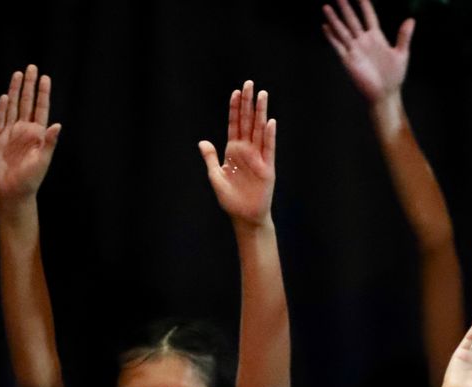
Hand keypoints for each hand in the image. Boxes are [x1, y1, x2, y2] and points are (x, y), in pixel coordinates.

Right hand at [0, 66, 62, 204]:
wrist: (12, 192)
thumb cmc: (30, 179)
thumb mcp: (42, 161)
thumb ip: (49, 143)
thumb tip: (58, 125)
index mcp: (37, 135)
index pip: (41, 109)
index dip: (42, 93)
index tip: (45, 77)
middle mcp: (24, 130)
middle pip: (26, 103)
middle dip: (29, 85)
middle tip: (31, 67)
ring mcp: (9, 133)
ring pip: (13, 107)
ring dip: (15, 91)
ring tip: (18, 74)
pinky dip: (1, 109)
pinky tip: (4, 97)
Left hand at [200, 84, 277, 226]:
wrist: (245, 217)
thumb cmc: (231, 199)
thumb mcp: (215, 177)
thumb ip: (210, 159)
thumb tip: (202, 141)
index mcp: (233, 151)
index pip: (234, 124)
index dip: (235, 108)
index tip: (236, 92)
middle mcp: (246, 150)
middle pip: (247, 122)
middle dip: (248, 103)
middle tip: (250, 84)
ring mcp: (258, 157)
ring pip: (259, 130)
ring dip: (260, 112)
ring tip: (263, 95)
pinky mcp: (267, 168)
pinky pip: (268, 148)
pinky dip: (269, 135)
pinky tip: (269, 122)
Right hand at [322, 0, 412, 102]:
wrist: (385, 94)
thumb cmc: (394, 76)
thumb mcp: (402, 54)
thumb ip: (404, 37)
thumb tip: (411, 20)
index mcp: (376, 37)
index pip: (369, 16)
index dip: (365, 5)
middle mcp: (363, 40)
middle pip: (352, 20)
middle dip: (346, 8)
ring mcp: (355, 49)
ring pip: (342, 30)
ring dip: (334, 19)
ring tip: (326, 7)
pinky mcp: (348, 60)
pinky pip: (338, 46)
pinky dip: (331, 37)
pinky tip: (325, 27)